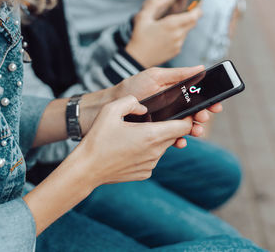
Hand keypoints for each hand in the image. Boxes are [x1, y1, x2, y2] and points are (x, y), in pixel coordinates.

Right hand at [76, 95, 193, 185]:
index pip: (184, 126)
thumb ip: (131, 101)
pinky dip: (146, 152)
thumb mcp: (110, 110)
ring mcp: (151, 164)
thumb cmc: (98, 139)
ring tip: (135, 135)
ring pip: (162, 147)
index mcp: (151, 135)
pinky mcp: (145, 173)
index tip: (183, 112)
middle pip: (174, 136)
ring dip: (155, 140)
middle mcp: (156, 152)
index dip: (187, 118)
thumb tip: (144, 107)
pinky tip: (129, 149)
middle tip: (151, 121)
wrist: (87, 169)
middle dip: (169, 127)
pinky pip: (152, 158)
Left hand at [114, 66, 222, 141]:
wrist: (110, 106)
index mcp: (174, 92)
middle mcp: (172, 107)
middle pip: (194, 113)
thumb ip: (177, 74)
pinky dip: (178, 141)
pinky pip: (171, 138)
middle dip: (203, 116)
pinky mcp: (156, 133)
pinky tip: (180, 142)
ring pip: (185, 127)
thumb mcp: (155, 77)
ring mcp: (164, 121)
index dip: (209, 101)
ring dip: (194, 130)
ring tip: (195, 131)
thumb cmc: (132, 88)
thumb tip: (200, 68)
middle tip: (203, 118)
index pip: (197, 97)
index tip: (217, 105)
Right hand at [125, 0, 201, 67]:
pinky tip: (167, 35)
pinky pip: (182, 40)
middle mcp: (177, 35)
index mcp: (171, 24)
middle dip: (193, 15)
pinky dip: (179, 35)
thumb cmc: (139, 37)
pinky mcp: (176, 51)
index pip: (194, 15)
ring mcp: (178, 44)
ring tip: (172, 24)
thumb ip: (155, 4)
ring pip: (187, 31)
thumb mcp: (143, 17)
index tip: (198, 4)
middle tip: (189, 10)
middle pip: (193, 22)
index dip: (198, 9)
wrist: (138, 58)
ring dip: (184, 25)